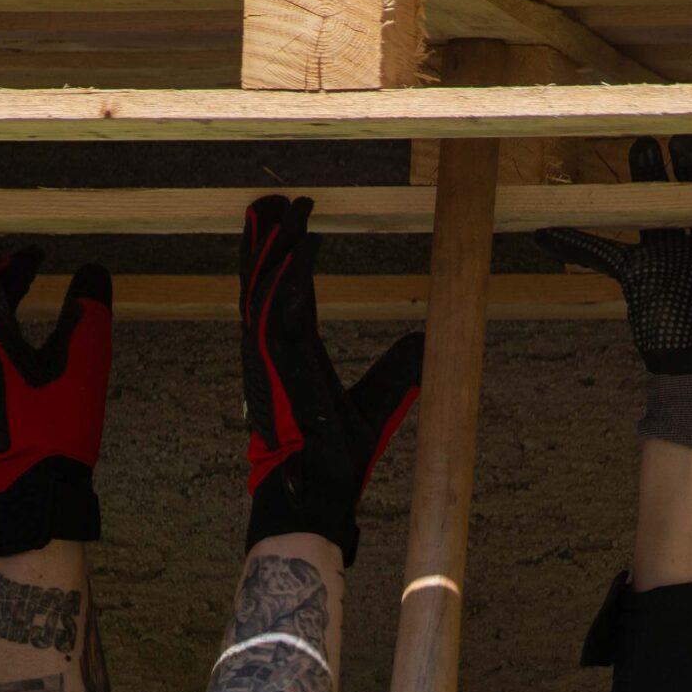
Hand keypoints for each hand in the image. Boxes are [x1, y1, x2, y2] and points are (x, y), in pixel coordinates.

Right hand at [240, 195, 423, 565]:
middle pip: (264, 281)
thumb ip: (398, 370)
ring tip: (284, 206)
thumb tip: (426, 341)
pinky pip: (283, 310)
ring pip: (267, 287)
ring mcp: (271, 358)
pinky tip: (305, 244)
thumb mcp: (379, 403)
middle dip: (266, 239)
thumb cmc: (336, 459)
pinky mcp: (279, 366)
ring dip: (275, 245)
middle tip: (273, 198)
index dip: (287, 258)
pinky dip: (293, 275)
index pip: (287, 295)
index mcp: (293, 357)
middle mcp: (274, 352)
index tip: (293, 223)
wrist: (316, 493)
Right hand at [536, 139, 691, 373]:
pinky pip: (604, 254)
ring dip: (644, 180)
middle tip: (679, 132)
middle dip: (686, 161)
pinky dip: (577, 243)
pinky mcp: (638, 275)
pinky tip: (548, 231)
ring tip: (641, 147)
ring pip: (652, 207)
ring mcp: (668, 254)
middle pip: (690, 189)